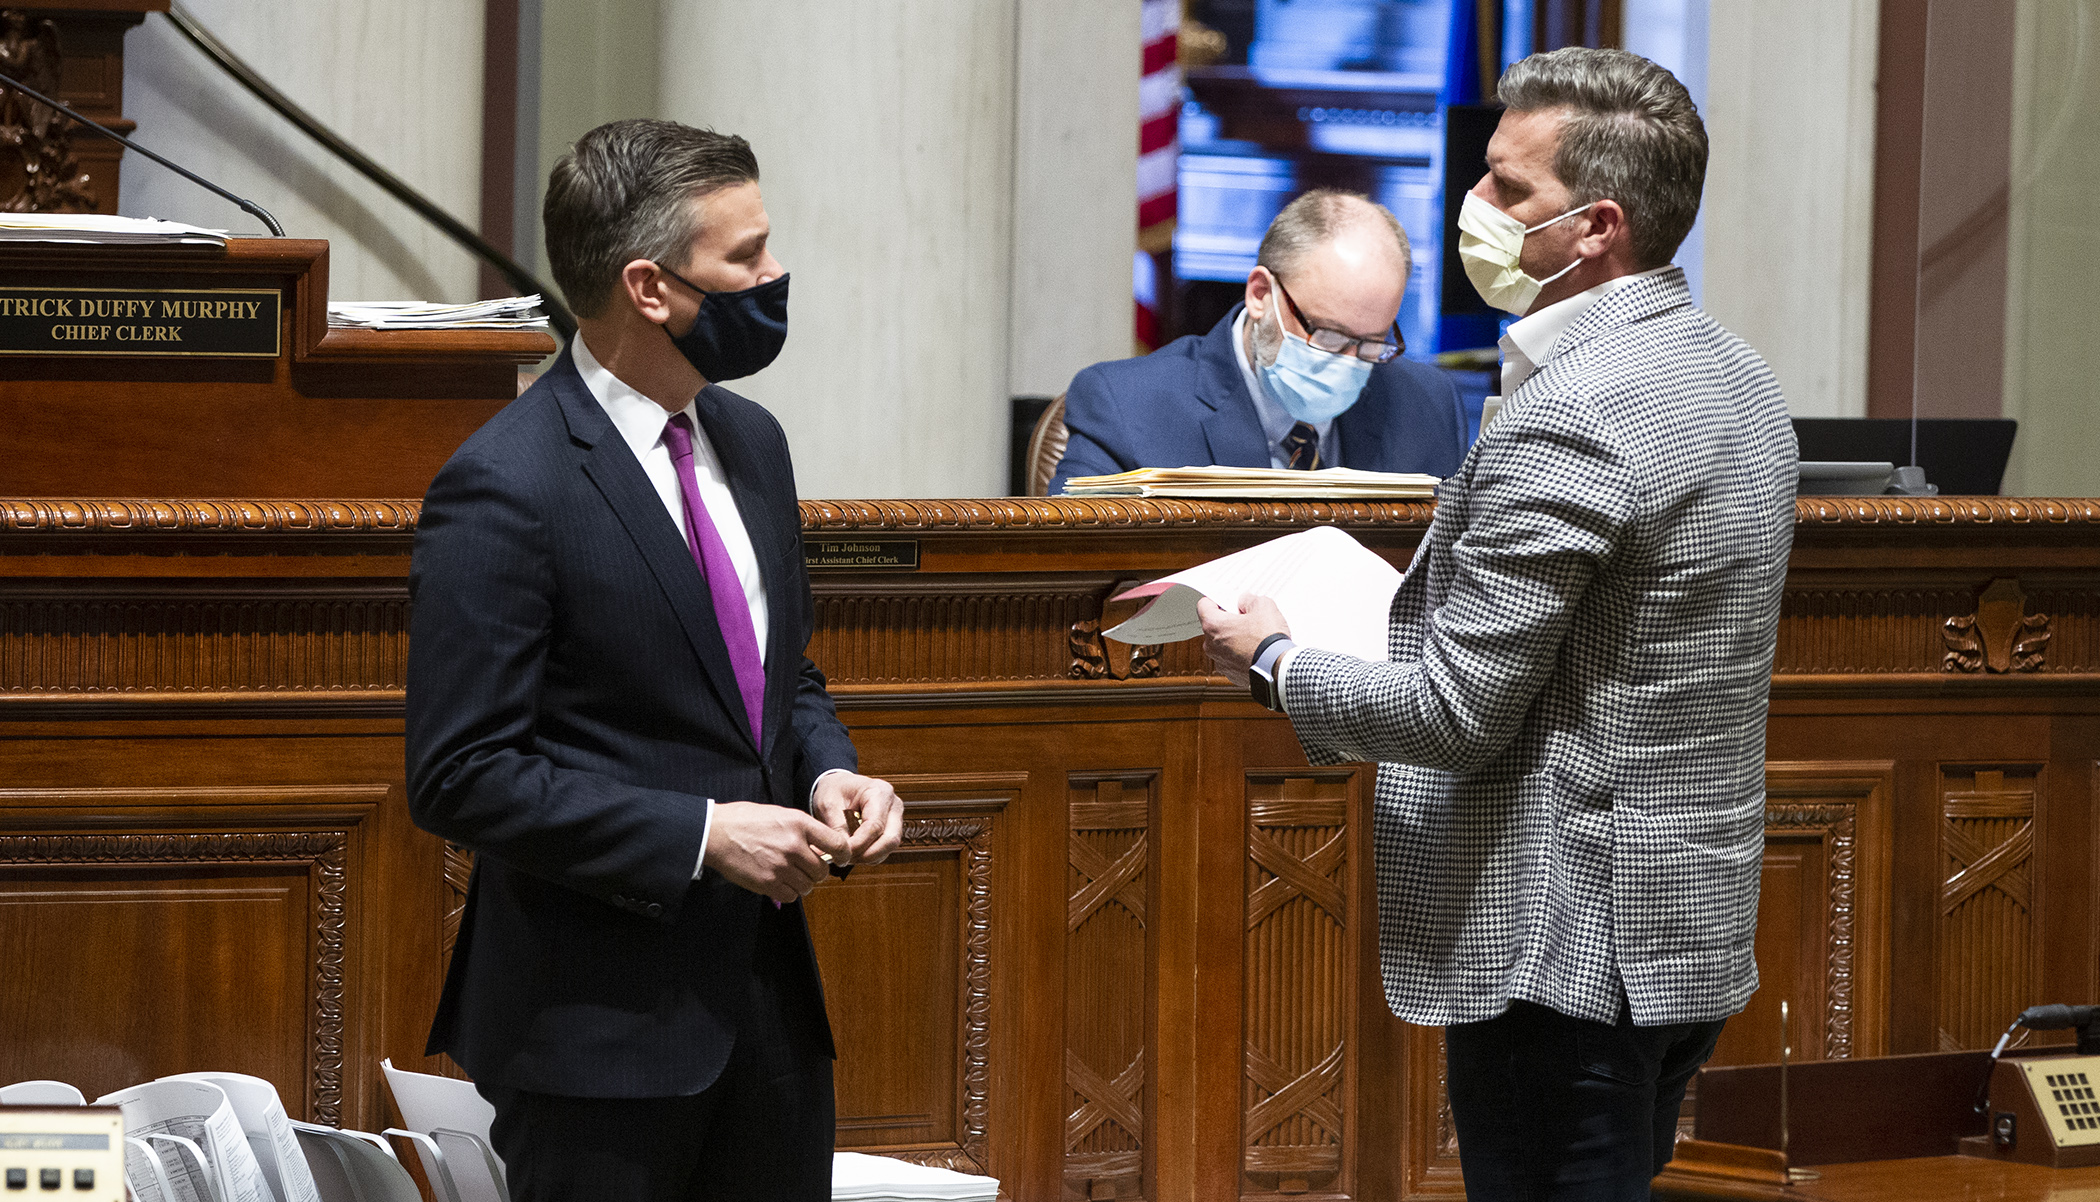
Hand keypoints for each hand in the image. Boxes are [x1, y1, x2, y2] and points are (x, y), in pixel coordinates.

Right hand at [703, 801, 849, 903]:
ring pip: (808, 886)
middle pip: (822, 871)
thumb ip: (804, 830)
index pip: (836, 844)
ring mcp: (780, 866)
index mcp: (799, 824)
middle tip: (806, 867)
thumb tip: (824, 848)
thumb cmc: (747, 820)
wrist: (716, 833)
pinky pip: (791, 896)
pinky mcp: (767, 883)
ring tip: (789, 874)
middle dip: (817, 872)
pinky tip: (779, 881)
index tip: (841, 858)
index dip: (843, 854)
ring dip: (802, 883)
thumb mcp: (781, 814)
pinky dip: (789, 892)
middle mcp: (792, 845)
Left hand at [813, 771, 905, 865]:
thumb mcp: (829, 805)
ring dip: (868, 856)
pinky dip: (869, 855)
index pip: (875, 825)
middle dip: (868, 854)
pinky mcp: (892, 829)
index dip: (859, 844)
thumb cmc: (835, 790)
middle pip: (890, 839)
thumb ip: (837, 828)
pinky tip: (853, 851)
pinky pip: (885, 849)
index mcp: (880, 792)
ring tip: (846, 855)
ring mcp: (896, 818)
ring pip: (889, 847)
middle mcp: (893, 805)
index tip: (841, 853)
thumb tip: (843, 853)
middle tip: (846, 859)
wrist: (839, 786)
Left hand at [1197, 594, 1290, 686]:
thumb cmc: (1268, 640)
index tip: (1228, 599)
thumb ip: (1249, 600)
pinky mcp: (1232, 674)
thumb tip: (1245, 602)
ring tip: (1256, 635)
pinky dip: (1242, 654)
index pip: (1204, 606)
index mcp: (1213, 626)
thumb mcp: (1263, 606)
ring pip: (1224, 644)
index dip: (1217, 599)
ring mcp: (1220, 662)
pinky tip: (1258, 650)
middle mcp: (1211, 646)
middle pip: (1215, 626)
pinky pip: (1234, 659)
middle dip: (1229, 620)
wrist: (1279, 669)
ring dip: (1236, 638)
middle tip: (1247, 616)